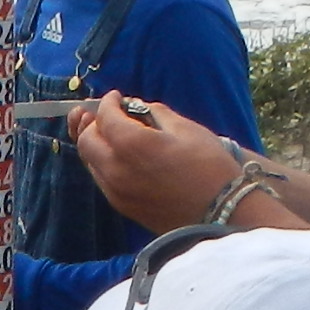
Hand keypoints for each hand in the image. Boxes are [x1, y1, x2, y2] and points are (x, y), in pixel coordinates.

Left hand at [70, 93, 238, 233]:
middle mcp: (115, 169)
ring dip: (98, 145)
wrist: (222, 212)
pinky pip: (102, 179)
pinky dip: (105, 163)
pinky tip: (122, 158)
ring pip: (90, 161)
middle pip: (86, 140)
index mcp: (131, 145)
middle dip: (95, 123)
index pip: (104, 116)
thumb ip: (154, 114)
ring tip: (114, 136)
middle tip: (110, 116)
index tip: (116, 97)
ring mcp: (116, 191)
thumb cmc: (209, 166)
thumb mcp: (186, 128)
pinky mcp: (122, 207)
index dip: (108, 102)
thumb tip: (137, 109)